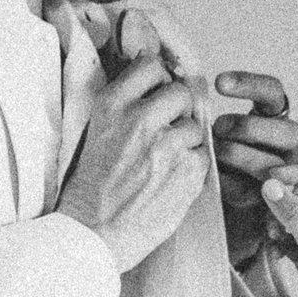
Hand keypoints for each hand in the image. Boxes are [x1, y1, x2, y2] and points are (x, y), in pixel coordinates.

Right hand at [56, 50, 211, 273]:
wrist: (95, 231)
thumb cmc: (94, 185)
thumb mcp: (97, 130)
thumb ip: (127, 102)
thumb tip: (164, 74)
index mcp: (112, 105)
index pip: (151, 65)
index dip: (160, 79)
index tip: (158, 92)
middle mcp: (140, 119)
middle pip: (182, 92)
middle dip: (178, 110)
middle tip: (165, 132)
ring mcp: (167, 145)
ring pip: (195, 125)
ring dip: (186, 141)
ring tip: (163, 163)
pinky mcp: (188, 170)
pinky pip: (203, 154)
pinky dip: (192, 166)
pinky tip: (170, 180)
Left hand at [211, 72, 297, 267]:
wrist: (219, 188)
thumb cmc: (216, 146)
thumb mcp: (216, 123)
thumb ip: (208, 108)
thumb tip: (183, 86)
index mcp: (275, 115)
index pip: (272, 91)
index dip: (249, 84)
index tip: (218, 83)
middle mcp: (287, 143)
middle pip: (286, 131)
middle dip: (248, 128)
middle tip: (218, 127)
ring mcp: (282, 172)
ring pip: (271, 164)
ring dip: (238, 155)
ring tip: (214, 152)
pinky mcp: (264, 199)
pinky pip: (250, 190)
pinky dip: (227, 182)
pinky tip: (210, 175)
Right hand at [257, 165, 297, 296]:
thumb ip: (292, 215)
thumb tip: (271, 187)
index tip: (271, 176)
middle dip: (285, 196)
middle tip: (262, 195)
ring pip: (295, 215)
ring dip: (279, 218)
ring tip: (269, 228)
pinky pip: (288, 235)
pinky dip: (277, 235)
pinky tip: (271, 243)